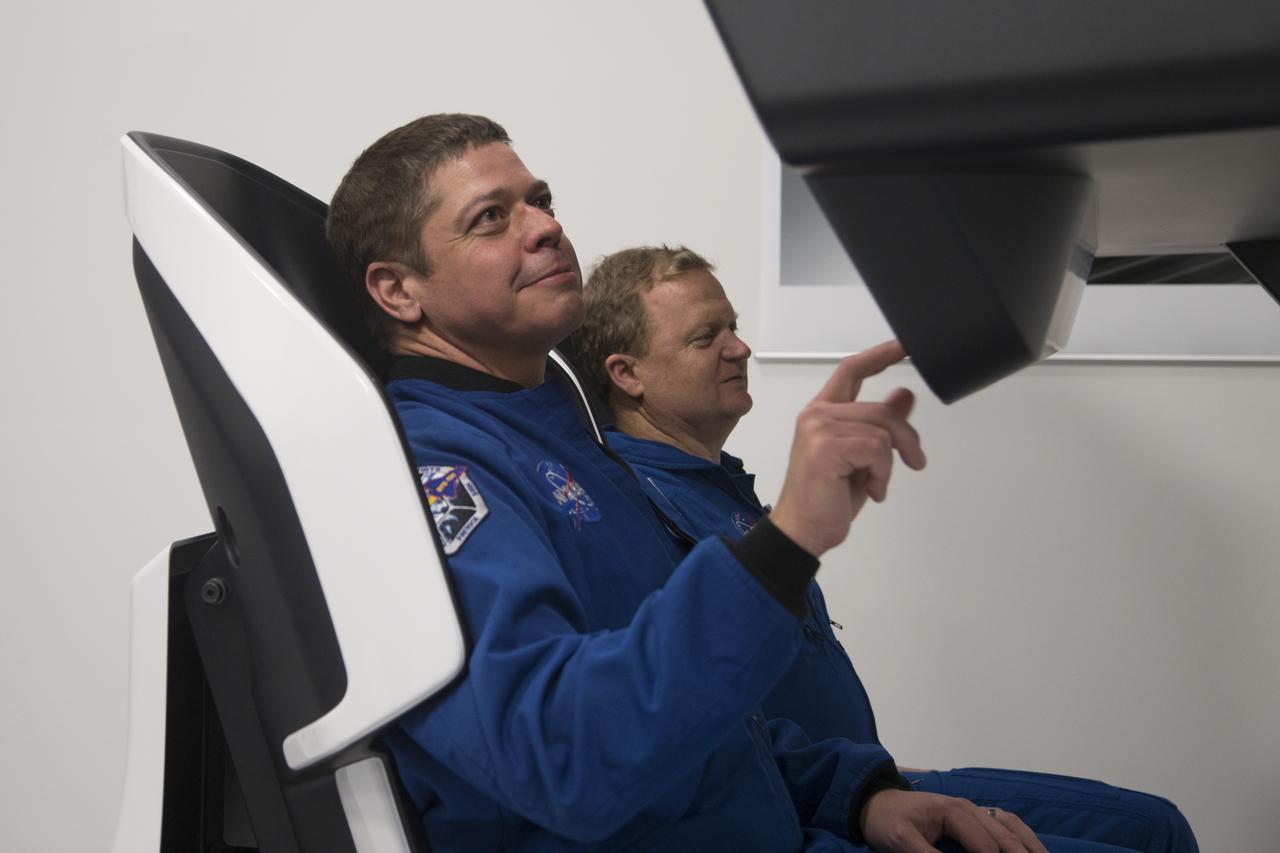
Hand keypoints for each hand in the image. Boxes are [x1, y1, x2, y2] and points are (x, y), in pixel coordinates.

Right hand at [768, 340, 924, 556]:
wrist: (802, 531)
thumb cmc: (825, 500)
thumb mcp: (863, 460)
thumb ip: (881, 426)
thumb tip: (905, 396)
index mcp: (821, 414)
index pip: (851, 370)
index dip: (880, 355)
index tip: (904, 346)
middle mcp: (816, 416)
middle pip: (880, 408)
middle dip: (906, 437)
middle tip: (915, 460)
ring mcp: (818, 429)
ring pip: (882, 429)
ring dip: (892, 462)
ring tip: (879, 483)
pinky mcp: (826, 447)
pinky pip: (877, 449)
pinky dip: (883, 474)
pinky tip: (872, 490)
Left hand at [861, 789, 1047, 852]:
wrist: (875, 803)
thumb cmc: (887, 821)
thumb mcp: (900, 841)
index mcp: (954, 812)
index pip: (986, 847)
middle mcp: (969, 808)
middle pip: (1005, 836)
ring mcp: (973, 810)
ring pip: (1011, 827)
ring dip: (1030, 846)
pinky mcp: (973, 816)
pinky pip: (1005, 823)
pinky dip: (1022, 836)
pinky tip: (1033, 848)